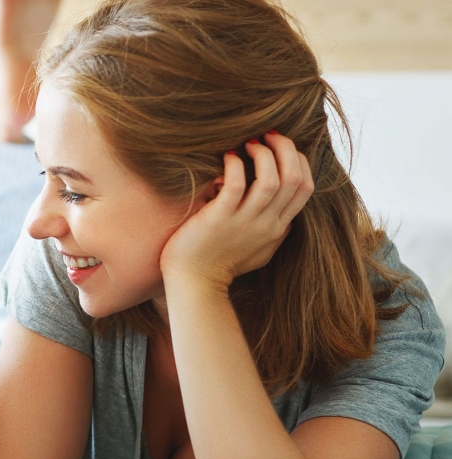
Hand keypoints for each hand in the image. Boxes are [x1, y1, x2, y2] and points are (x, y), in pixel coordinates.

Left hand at [160, 132, 314, 288]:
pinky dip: (235, 165)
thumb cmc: (221, 264)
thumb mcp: (259, 249)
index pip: (305, 187)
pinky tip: (227, 157)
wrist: (194, 283)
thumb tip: (282, 214)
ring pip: (272, 180)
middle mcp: (266, 224)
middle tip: (268, 135)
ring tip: (248, 143)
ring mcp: (244, 222)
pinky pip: (236, 184)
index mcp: (278, 227)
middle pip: (294, 179)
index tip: (283, 148)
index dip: (300, 161)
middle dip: (285, 149)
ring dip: (263, 154)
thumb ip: (273, 231)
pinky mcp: (219, 219)